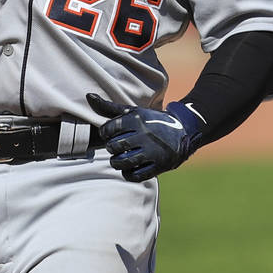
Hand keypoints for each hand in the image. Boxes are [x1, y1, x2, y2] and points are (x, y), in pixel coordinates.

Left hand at [86, 93, 204, 181]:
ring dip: (117, 162)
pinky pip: (136, 175)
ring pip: (123, 162)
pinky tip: (130, 168)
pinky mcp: (159, 165)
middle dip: (112, 148)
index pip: (108, 130)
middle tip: (116, 147)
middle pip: (114, 147)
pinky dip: (128, 174)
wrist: (183, 131)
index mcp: (136, 120)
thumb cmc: (150, 121)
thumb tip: (88, 96)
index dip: (105, 134)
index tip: (111, 135)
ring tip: (120, 159)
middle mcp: (144, 135)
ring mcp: (153, 151)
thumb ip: (109, 107)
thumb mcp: (133, 111)